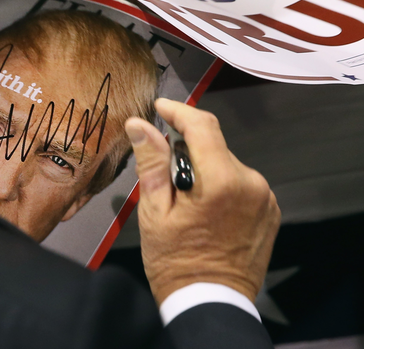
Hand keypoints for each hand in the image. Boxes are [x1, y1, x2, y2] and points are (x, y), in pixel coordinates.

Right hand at [124, 98, 279, 303]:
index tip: (160, 107)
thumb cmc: (175, 261)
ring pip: (228, 166)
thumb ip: (153, 162)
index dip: (179, 111)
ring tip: (187, 203)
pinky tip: (208, 213)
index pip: (202, 125)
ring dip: (207, 171)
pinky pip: (242, 185)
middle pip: (215, 147)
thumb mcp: (155, 211)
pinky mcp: (270, 211)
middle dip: (189, 152)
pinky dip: (223, 188)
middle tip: (166, 178)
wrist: (210, 303)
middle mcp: (252, 182)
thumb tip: (140, 124)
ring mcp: (265, 198)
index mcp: (222, 180)